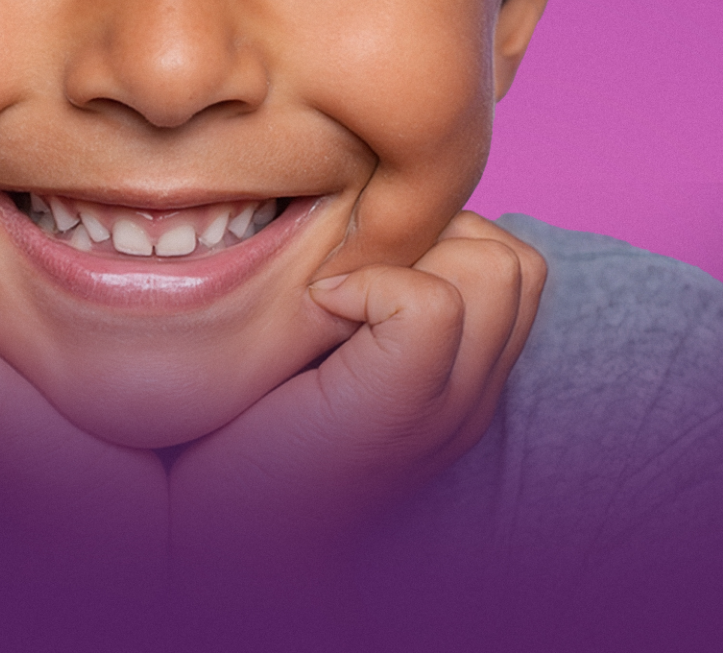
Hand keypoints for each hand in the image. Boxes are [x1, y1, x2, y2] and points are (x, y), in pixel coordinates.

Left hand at [167, 212, 545, 590]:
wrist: (228, 534)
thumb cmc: (259, 427)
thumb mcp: (327, 339)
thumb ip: (372, 288)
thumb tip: (366, 205)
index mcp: (466, 375)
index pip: (508, 257)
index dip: (433, 236)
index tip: (359, 265)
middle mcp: (475, 392)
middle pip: (510, 254)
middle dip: (426, 237)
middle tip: (349, 273)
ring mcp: (449, 405)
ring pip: (490, 264)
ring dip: (401, 254)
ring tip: (335, 292)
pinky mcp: (402, 410)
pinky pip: (430, 301)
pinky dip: (367, 282)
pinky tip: (316, 311)